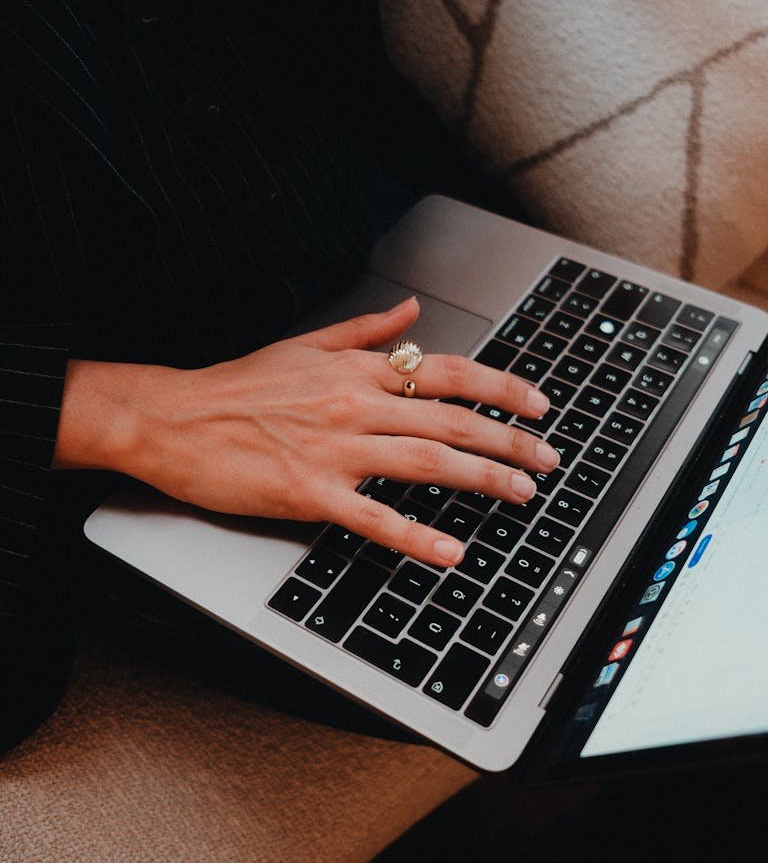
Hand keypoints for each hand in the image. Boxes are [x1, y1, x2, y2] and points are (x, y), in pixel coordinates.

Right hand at [56, 297, 558, 567]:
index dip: (502, 387)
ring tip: (521, 495)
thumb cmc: (237, 386)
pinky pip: (376, 517)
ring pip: (428, 461)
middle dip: (510, 440)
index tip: (538, 403)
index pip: (448, 372)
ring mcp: (336, 450)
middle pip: (452, 419)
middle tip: (547, 460)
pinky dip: (417, 536)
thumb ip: (365, 330)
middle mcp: (355, 404)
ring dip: (483, 478)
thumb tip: (410, 311)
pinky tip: (451, 551)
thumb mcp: (305, 343)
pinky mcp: (311, 493)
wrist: (175, 419)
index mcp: (357, 371)